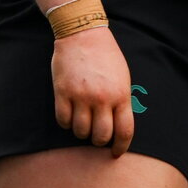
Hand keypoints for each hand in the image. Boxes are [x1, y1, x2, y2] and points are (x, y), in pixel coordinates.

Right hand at [51, 26, 134, 156]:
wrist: (83, 34)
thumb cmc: (106, 56)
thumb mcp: (122, 77)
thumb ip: (121, 100)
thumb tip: (119, 127)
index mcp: (121, 93)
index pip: (124, 130)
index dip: (121, 146)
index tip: (115, 153)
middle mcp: (102, 97)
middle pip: (100, 136)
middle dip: (99, 140)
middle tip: (96, 135)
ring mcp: (81, 96)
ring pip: (80, 132)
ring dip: (82, 131)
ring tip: (83, 120)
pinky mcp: (62, 93)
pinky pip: (63, 121)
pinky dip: (66, 122)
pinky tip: (70, 113)